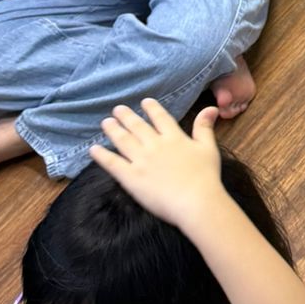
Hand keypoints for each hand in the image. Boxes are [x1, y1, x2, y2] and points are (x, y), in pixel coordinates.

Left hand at [88, 101, 226, 229]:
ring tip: (105, 122)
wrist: (195, 201)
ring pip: (123, 140)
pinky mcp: (130, 177)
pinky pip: (112, 163)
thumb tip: (211, 107)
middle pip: (137, 126)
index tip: (144, 102)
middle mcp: (155, 145)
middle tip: (117, 109)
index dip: (151, 108)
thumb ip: (205, 127)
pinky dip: (102, 155)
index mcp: (174, 137)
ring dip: (113, 130)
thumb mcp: (209, 148)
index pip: (160, 117)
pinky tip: (93, 149)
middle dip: (126, 116)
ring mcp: (141, 160)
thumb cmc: (206, 177)